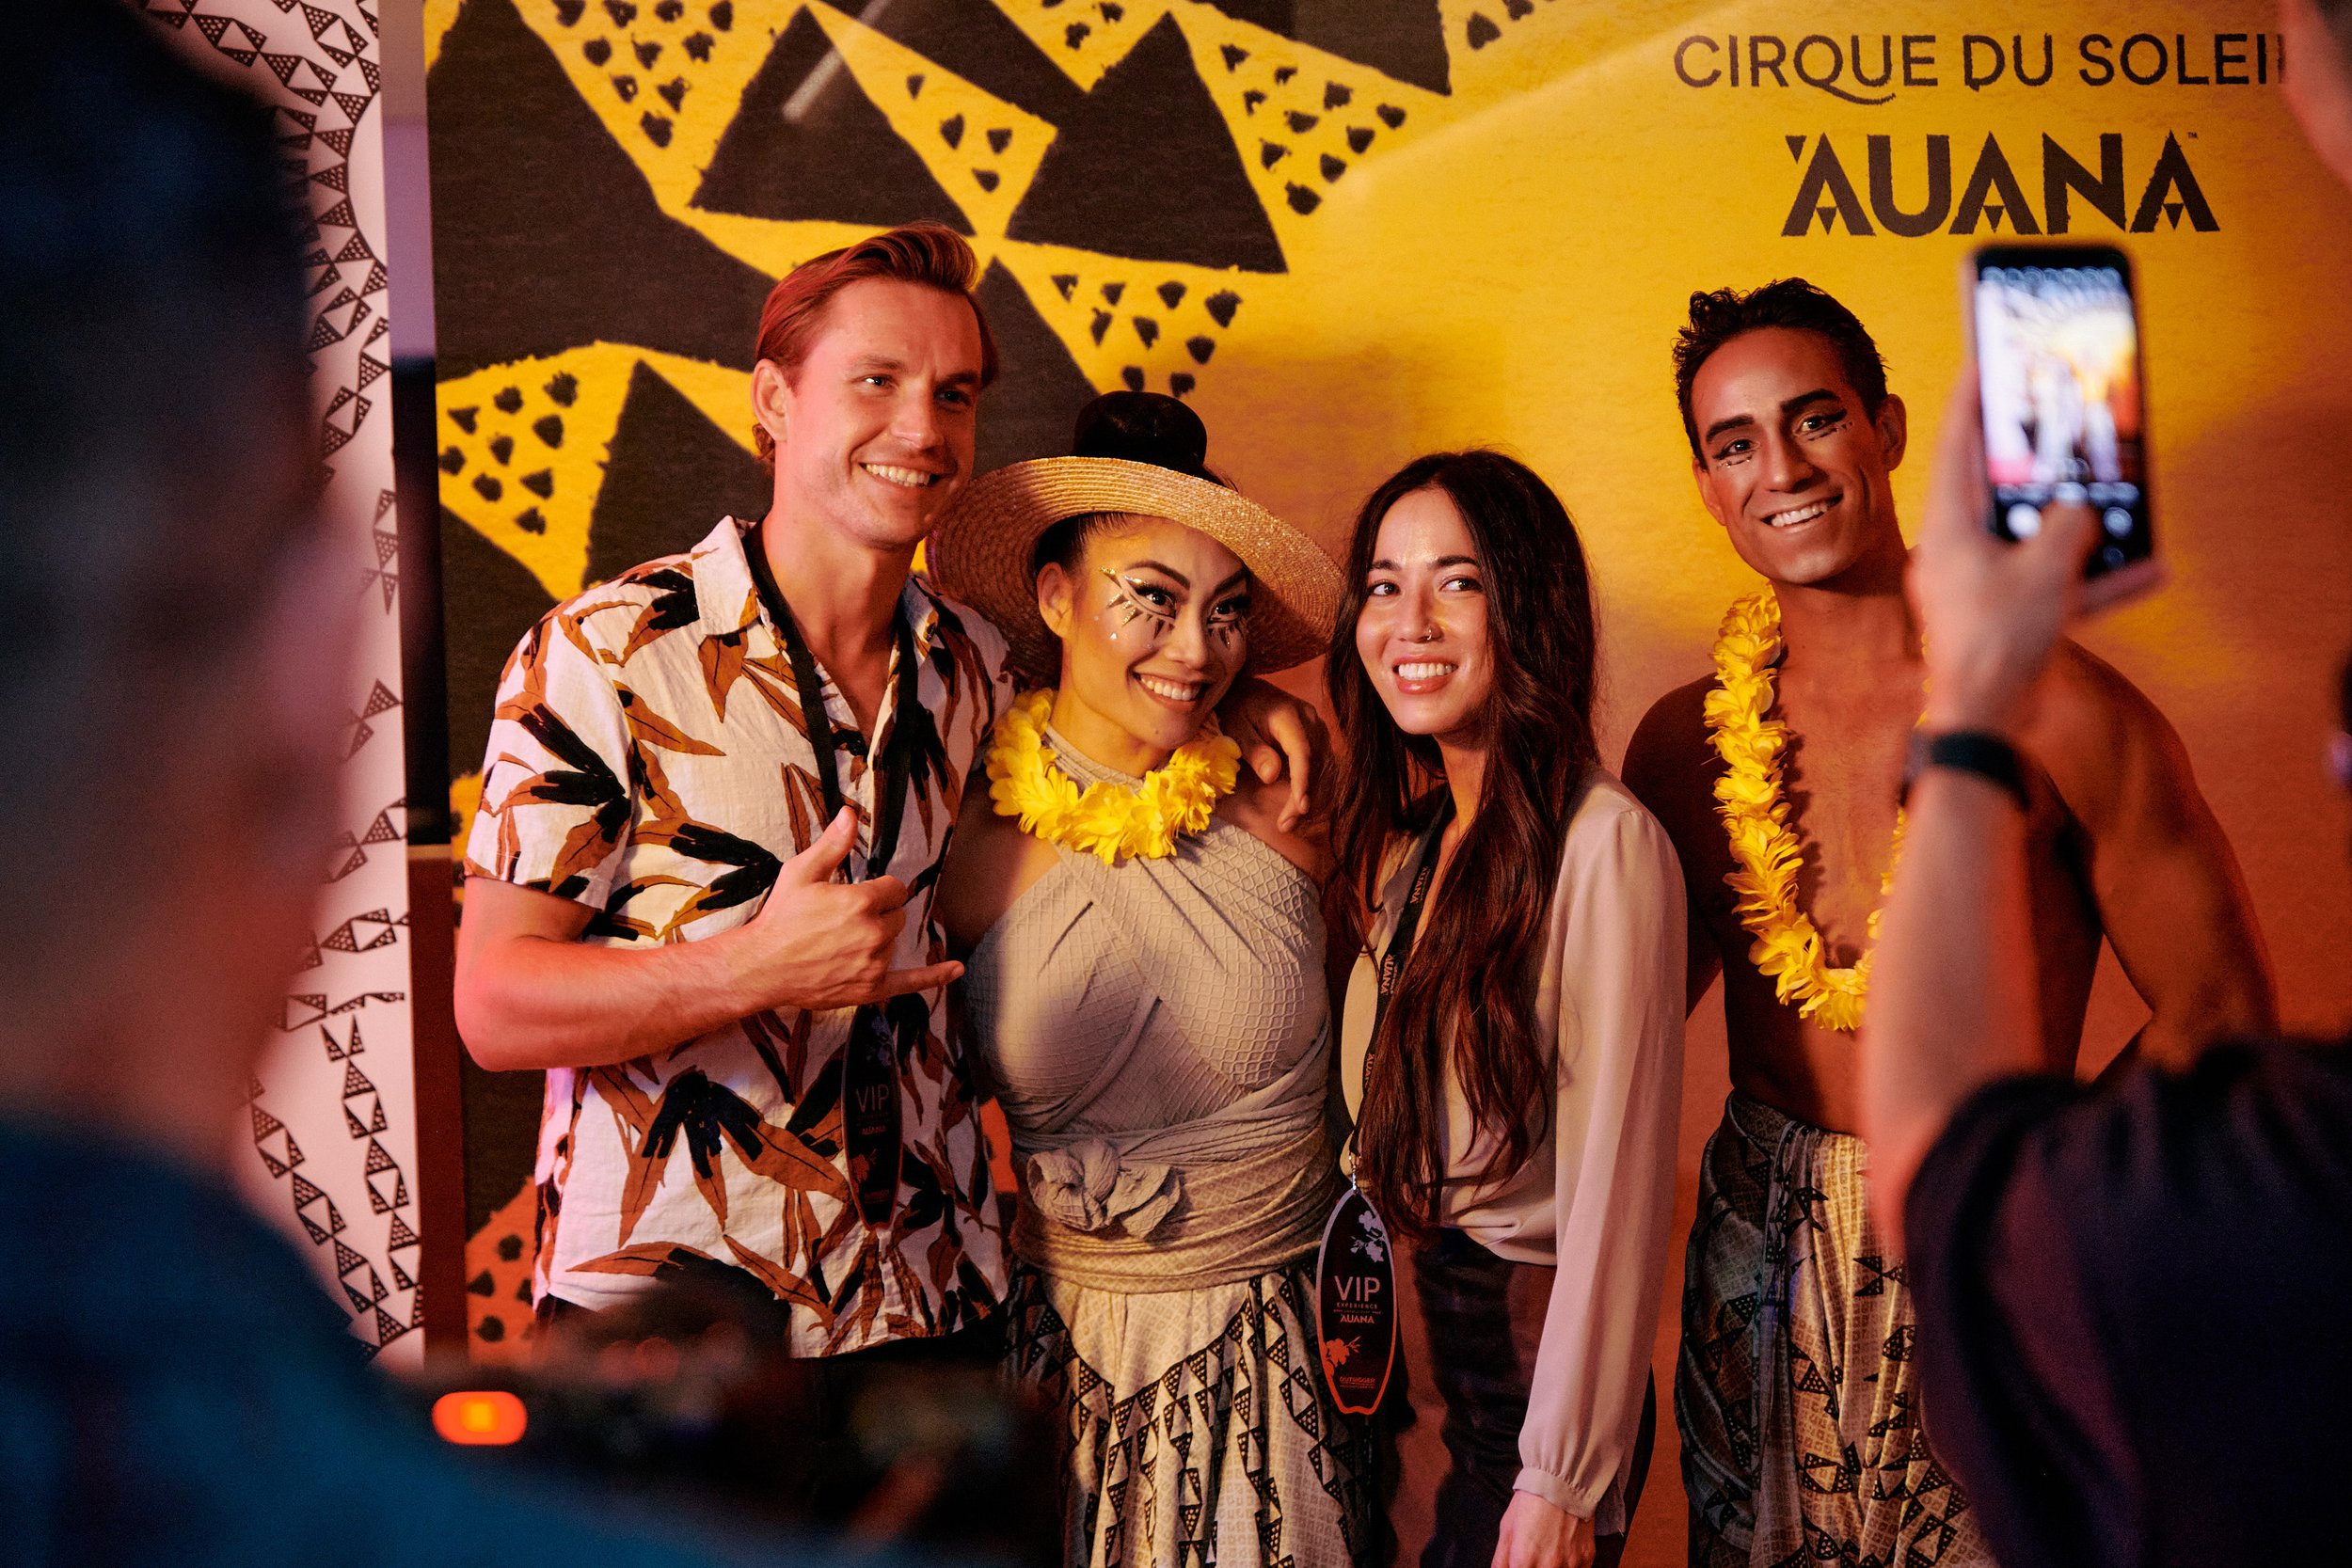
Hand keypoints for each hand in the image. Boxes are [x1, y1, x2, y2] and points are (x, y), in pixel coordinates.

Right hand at [730, 807, 961, 1010]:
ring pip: (895, 943)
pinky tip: (955, 968)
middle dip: (879, 914)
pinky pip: (912, 982)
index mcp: (860, 902)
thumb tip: (849, 814)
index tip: (856, 896)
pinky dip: (935, 977)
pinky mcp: (871, 988)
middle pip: (898, 915)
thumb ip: (832, 844)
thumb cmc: (779, 918)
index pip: (894, 889)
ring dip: (879, 939)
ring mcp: (874, 963)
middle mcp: (872, 933)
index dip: (877, 890)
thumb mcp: (801, 872)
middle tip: (843, 920)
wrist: (761, 967)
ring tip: (841, 943)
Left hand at [1217, 677, 1329, 831]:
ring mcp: (1317, 728)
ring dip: (1310, 796)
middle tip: (1284, 825)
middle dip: (1303, 797)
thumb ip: (1253, 750)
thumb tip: (1272, 776)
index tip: (1300, 807)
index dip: (1303, 781)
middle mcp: (1311, 720)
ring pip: (1324, 768)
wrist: (1246, 688)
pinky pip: (1321, 766)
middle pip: (1317, 765)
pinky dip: (1311, 787)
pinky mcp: (1318, 737)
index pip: (1303, 752)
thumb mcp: (1235, 727)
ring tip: (1288, 821)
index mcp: (1289, 715)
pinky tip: (1296, 806)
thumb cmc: (1236, 707)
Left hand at [1493, 1490, 1594, 1567]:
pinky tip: (1563, 1557)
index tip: (1520, 1565)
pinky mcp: (1587, 1560)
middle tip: (1533, 1561)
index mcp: (1523, 1562)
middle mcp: (1548, 1567)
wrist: (1561, 1482)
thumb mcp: (1507, 1530)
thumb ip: (1500, 1561)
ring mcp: (1570, 1565)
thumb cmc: (1530, 1503)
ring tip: (1549, 1556)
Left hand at [1909, 367, 2162, 735]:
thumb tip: (2078, 512)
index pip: (1959, 445)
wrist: (1985, 724)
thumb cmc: (1997, 643)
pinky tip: (2146, 569)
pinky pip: (2052, 584)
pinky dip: (2092, 578)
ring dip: (2081, 524)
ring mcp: (1981, 584)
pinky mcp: (2005, 615)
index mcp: (1949, 527)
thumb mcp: (2046, 571)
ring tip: (2121, 499)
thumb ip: (2069, 526)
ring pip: (2034, 537)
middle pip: (2001, 489)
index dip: (1974, 399)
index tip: (1986, 359)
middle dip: (2043, 463)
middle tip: (2070, 424)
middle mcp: (1958, 549)